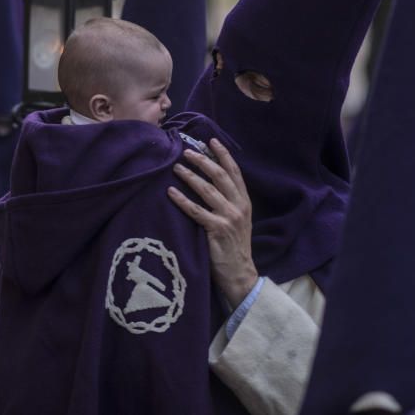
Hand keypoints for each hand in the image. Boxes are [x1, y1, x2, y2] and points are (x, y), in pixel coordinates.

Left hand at [167, 139, 258, 306]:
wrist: (240, 274)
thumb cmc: (233, 247)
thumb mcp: (238, 220)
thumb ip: (228, 202)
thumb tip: (209, 181)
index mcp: (244, 202)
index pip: (234, 172)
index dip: (223, 154)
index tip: (211, 140)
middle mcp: (239, 207)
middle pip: (220, 176)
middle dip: (203, 160)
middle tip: (186, 152)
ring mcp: (229, 218)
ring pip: (207, 190)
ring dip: (190, 176)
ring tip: (175, 167)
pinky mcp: (217, 230)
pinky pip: (196, 211)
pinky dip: (182, 200)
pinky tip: (170, 192)